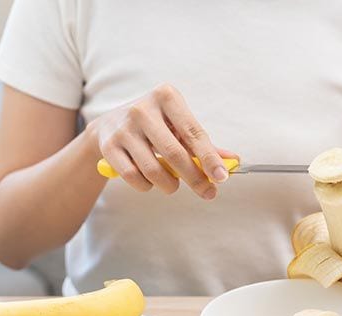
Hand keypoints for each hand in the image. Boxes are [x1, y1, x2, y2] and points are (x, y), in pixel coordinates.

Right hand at [88, 83, 233, 199]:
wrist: (109, 125)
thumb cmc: (155, 127)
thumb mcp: (178, 126)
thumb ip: (203, 144)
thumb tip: (232, 161)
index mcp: (166, 97)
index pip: (194, 132)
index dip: (210, 158)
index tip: (222, 177)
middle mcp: (142, 109)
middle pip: (175, 153)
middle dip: (195, 178)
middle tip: (208, 193)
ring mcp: (123, 127)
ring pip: (153, 170)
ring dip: (170, 185)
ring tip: (173, 185)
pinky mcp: (109, 146)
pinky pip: (134, 177)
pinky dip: (147, 186)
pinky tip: (150, 182)